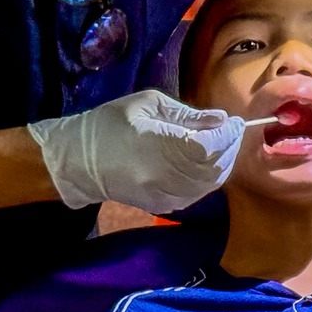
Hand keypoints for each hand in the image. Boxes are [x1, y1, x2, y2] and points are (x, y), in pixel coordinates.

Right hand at [29, 90, 244, 211]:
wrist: (77, 162)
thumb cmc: (108, 124)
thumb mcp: (146, 105)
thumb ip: (187, 114)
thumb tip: (220, 120)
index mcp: (156, 145)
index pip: (207, 146)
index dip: (227, 135)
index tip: (234, 122)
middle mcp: (161, 176)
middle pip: (213, 168)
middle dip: (229, 148)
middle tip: (232, 131)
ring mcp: (161, 195)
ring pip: (209, 185)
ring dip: (222, 164)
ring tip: (222, 145)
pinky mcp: (160, 206)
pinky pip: (196, 194)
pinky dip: (208, 179)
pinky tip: (206, 163)